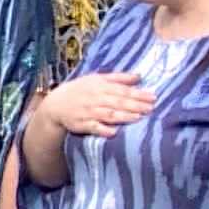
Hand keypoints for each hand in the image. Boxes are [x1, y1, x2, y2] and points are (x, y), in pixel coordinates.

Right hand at [36, 72, 155, 137]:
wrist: (56, 104)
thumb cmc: (80, 90)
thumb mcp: (96, 79)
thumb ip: (118, 78)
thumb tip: (139, 76)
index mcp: (99, 86)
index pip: (122, 90)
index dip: (137, 93)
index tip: (153, 97)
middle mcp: (95, 98)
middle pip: (117, 102)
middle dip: (135, 105)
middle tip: (151, 108)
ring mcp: (88, 112)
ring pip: (108, 114)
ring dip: (123, 116)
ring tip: (138, 118)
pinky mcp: (81, 125)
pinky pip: (93, 128)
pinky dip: (103, 130)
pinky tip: (114, 132)